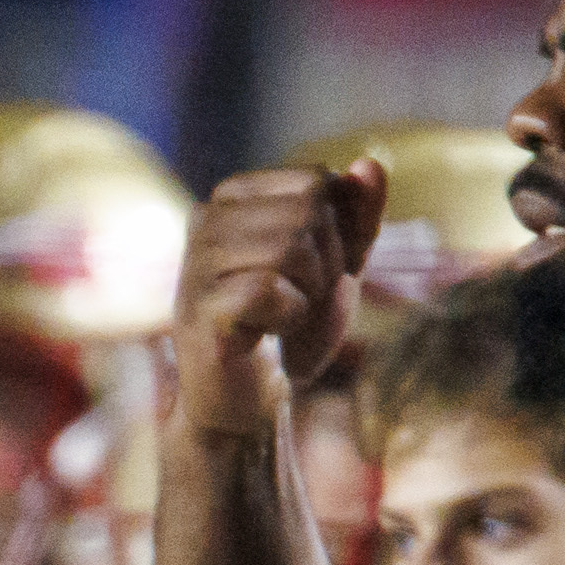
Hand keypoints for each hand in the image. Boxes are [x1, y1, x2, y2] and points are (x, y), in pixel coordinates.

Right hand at [169, 159, 385, 438]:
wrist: (251, 400)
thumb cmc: (291, 327)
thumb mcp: (340, 262)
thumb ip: (359, 212)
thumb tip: (369, 165)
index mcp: (233, 196)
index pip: (317, 181)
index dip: (337, 231)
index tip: (312, 272)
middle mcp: (205, 219)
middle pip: (309, 211)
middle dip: (326, 263)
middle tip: (300, 300)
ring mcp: (195, 263)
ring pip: (293, 247)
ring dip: (309, 293)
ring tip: (284, 317)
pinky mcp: (199, 308)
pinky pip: (272, 291)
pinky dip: (290, 319)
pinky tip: (267, 335)